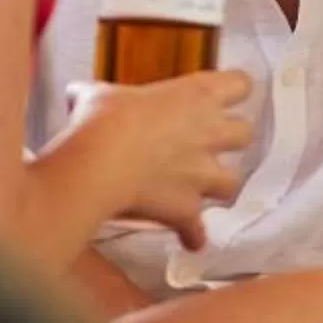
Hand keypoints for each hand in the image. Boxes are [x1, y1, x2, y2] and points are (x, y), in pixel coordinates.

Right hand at [61, 70, 253, 250]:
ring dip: (218, 186)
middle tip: (210, 140)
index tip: (224, 93)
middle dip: (231, 139)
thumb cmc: (105, 117)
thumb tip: (78, 95)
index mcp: (197, 95)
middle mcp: (210, 133)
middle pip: (245, 133)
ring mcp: (203, 174)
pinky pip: (198, 230)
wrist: (102, 162)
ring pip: (232, 183)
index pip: (239, 84)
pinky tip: (187, 238)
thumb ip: (97, 94)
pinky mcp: (188, 209)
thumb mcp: (98, 94)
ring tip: (202, 188)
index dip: (234, 89)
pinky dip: (193, 234)